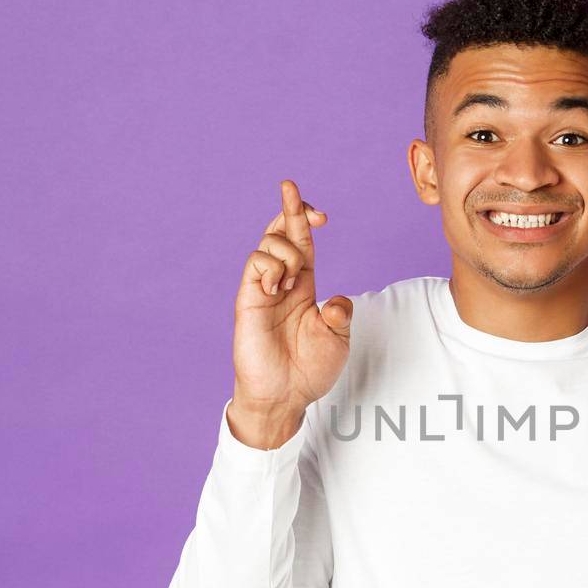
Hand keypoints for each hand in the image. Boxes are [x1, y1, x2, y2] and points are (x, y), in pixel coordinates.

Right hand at [230, 179, 352, 447]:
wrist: (285, 396)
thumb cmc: (310, 370)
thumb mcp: (337, 338)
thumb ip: (340, 313)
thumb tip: (337, 299)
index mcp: (304, 285)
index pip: (302, 242)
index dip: (305, 219)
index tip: (321, 213)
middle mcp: (281, 282)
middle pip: (280, 232)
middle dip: (289, 208)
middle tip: (293, 191)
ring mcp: (262, 289)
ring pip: (268, 243)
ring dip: (285, 250)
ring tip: (290, 280)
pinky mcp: (248, 299)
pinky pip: (255, 264)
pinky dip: (271, 266)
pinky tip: (278, 287)